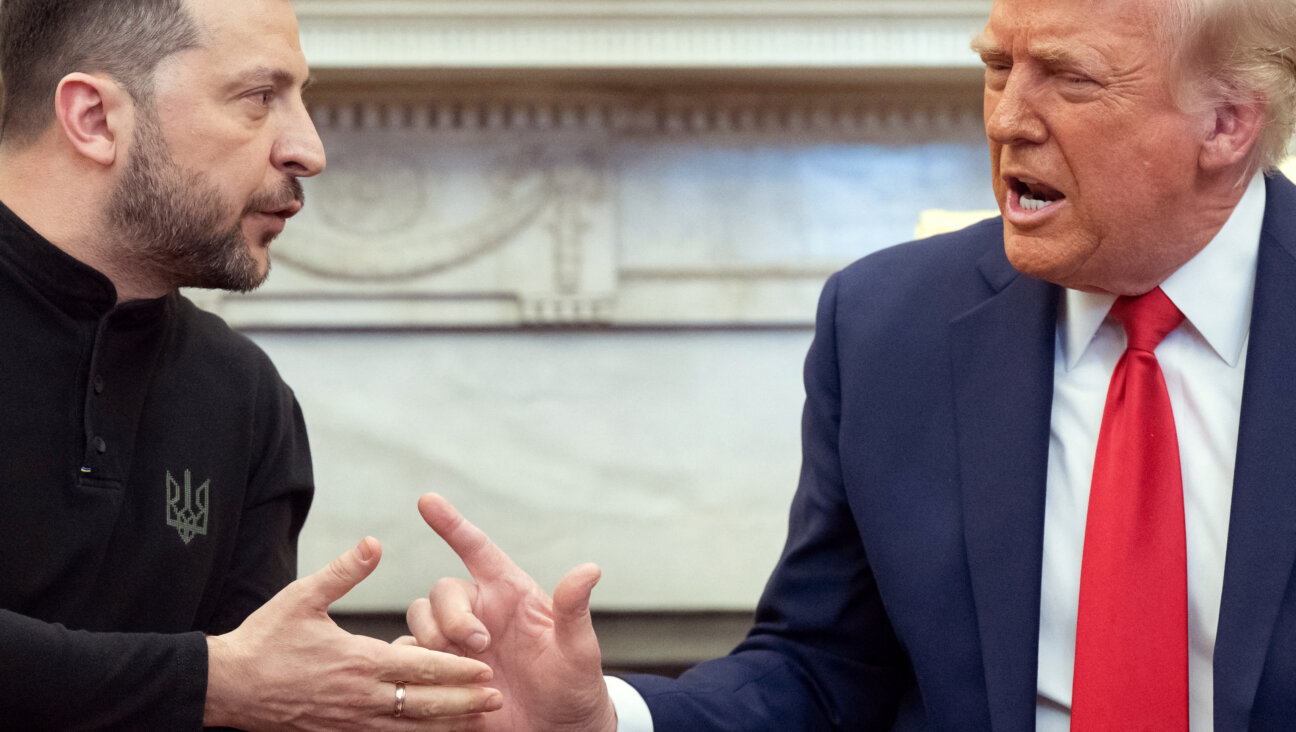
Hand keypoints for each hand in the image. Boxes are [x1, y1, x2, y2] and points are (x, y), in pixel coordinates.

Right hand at [204, 536, 502, 729]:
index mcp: (359, 661)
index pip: (419, 668)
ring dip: (445, 725)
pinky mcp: (340, 731)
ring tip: (478, 720)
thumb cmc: (265, 640)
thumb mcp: (303, 597)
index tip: (485, 665)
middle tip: (496, 696)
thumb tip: (375, 541)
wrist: (227, 687)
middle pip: (424, 704)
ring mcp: (351, 720)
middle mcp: (361, 696)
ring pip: (409, 728)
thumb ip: (344, 570)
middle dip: (463, 701)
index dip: (456, 668)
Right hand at [406, 493, 617, 731]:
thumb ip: (574, 610)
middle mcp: (480, 613)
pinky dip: (416, 669)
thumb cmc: (573, 687)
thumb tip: (590, 569)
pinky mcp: (441, 674)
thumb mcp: (578, 650)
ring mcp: (457, 644)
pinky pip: (409, 659)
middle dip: (450, 616)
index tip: (427, 500)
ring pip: (418, 621)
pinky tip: (441, 686)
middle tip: (479, 646)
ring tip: (468, 672)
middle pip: (439, 592)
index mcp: (510, 594)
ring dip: (432, 642)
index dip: (451, 523)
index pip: (475, 548)